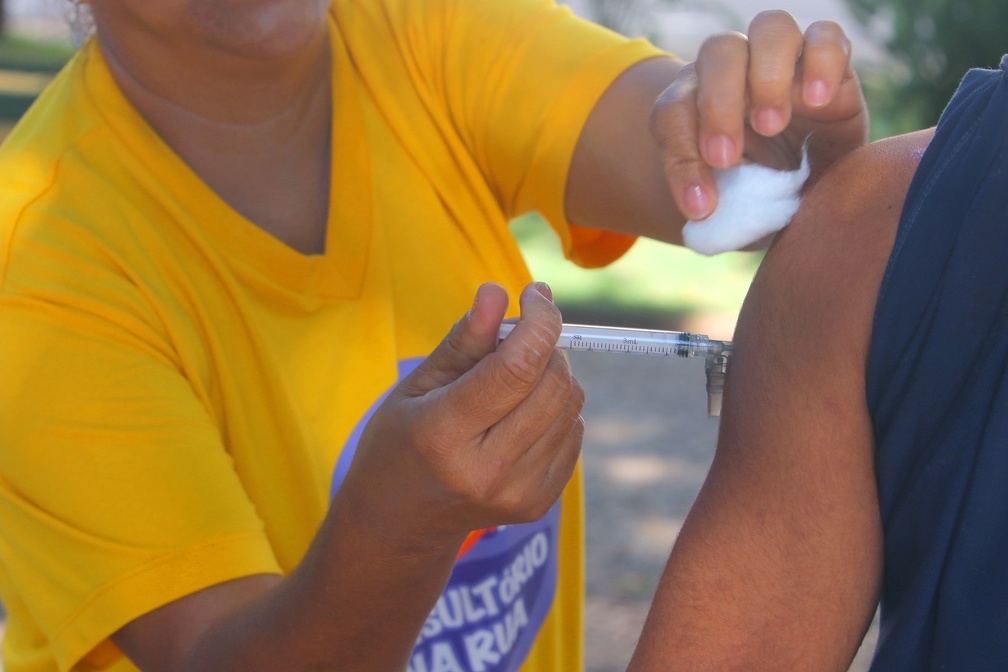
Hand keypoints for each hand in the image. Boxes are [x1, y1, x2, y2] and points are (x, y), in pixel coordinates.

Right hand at [341, 282, 584, 550]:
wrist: (400, 521)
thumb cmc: (401, 441)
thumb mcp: (418, 385)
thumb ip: (464, 340)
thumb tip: (497, 291)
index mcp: (444, 434)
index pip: (516, 368)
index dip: (538, 322)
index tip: (535, 294)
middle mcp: (487, 470)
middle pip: (553, 385)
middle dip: (545, 347)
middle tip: (516, 342)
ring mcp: (518, 492)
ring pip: (571, 405)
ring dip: (552, 376)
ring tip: (512, 382)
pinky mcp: (540, 504)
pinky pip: (574, 431)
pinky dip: (557, 409)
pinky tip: (520, 415)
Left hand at [652, 10, 868, 220]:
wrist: (812, 192)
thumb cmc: (760, 199)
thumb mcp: (735, 208)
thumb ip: (718, 206)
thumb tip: (704, 213)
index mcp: (697, 103)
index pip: (673, 112)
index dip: (680, 158)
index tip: (700, 205)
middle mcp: (737, 71)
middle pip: (718, 52)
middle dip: (718, 105)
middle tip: (727, 158)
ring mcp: (785, 60)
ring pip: (770, 28)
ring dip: (766, 75)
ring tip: (772, 126)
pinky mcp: (831, 62)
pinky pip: (827, 35)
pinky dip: (823, 59)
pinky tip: (819, 101)